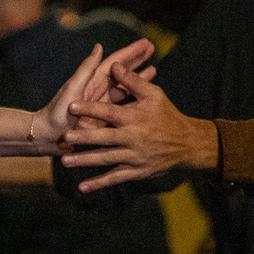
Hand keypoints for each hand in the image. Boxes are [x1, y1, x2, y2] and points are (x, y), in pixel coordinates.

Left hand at [39, 38, 156, 148]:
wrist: (47, 138)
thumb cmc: (56, 113)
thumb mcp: (72, 90)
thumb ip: (86, 70)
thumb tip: (98, 47)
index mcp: (93, 82)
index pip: (116, 63)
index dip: (131, 52)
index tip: (146, 43)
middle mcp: (99, 91)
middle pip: (122, 72)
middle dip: (136, 60)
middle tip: (152, 48)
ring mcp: (103, 106)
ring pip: (125, 89)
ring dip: (138, 79)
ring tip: (153, 69)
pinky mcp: (104, 121)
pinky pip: (122, 109)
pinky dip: (132, 102)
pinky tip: (143, 100)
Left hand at [59, 61, 218, 190]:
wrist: (187, 144)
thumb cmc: (167, 115)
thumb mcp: (154, 94)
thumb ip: (133, 81)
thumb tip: (115, 65)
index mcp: (135, 117)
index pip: (109, 111)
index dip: (90, 108)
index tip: (72, 106)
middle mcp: (133, 137)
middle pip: (105, 137)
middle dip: (84, 137)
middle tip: (66, 137)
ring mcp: (134, 156)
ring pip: (107, 159)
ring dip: (86, 161)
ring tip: (65, 162)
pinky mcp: (137, 171)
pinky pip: (116, 177)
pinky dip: (99, 183)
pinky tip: (83, 187)